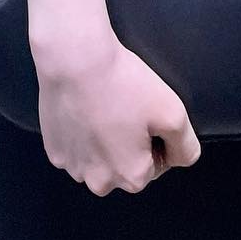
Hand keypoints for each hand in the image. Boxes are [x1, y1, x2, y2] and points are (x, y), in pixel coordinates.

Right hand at [38, 36, 200, 196]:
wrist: (75, 57)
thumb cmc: (121, 83)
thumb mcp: (173, 112)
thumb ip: (186, 145)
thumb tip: (181, 157)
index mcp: (131, 177)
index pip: (156, 163)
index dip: (155, 135)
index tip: (145, 112)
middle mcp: (100, 182)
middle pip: (125, 165)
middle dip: (129, 142)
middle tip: (125, 107)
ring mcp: (73, 166)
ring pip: (98, 157)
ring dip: (103, 139)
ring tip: (104, 105)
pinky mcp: (54, 148)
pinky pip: (75, 146)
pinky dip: (80, 131)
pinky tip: (84, 107)